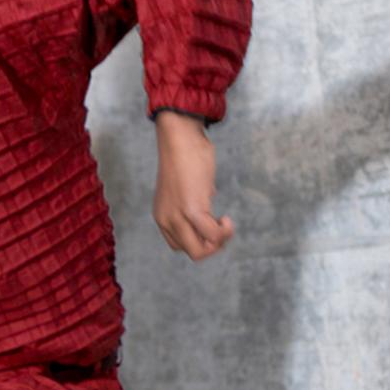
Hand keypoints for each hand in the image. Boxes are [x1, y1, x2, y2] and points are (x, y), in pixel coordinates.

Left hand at [153, 111, 233, 261]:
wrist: (180, 137)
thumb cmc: (184, 156)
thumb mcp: (184, 186)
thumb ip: (192, 200)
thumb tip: (207, 204)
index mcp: (162, 216)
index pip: (180, 245)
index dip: (200, 239)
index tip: (211, 221)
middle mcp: (167, 220)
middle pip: (192, 252)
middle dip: (213, 246)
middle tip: (222, 227)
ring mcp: (177, 217)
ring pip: (200, 251)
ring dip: (219, 242)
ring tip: (225, 223)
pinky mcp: (191, 209)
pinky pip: (212, 235)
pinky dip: (224, 232)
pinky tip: (227, 219)